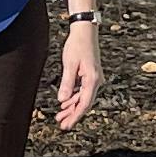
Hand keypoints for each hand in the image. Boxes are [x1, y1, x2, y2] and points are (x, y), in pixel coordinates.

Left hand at [53, 16, 100, 131]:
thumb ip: (67, 83)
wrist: (85, 31)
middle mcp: (95, 81)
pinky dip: (73, 98)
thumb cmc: (78, 44)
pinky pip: (82, 91)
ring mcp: (93, 78)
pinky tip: (65, 103)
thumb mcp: (70, 65)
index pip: (83, 104)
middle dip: (73, 115)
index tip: (67, 125)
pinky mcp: (89, 75)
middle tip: (62, 124)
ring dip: (72, 107)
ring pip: (82, 98)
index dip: (75, 116)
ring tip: (60, 115)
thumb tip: (62, 100)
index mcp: (92, 80)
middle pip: (84, 104)